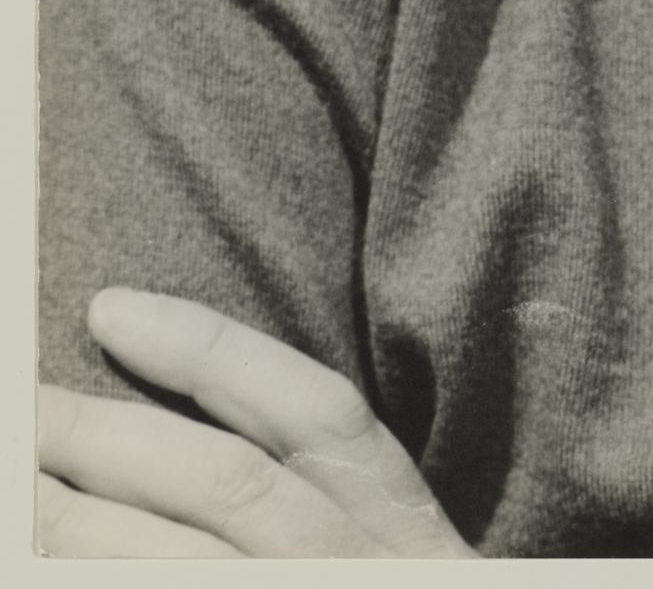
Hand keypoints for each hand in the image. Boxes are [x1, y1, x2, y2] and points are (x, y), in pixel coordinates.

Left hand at [38, 287, 475, 557]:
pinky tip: (54, 564)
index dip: (203, 350)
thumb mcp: (394, 545)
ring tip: (14, 488)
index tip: (106, 310)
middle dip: (98, 440)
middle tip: (17, 409)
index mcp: (395, 518)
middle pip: (216, 483)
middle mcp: (350, 565)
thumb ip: (320, 490)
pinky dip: (105, 583)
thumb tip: (161, 419)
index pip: (306, 409)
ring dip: (73, 527)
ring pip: (171, 567)